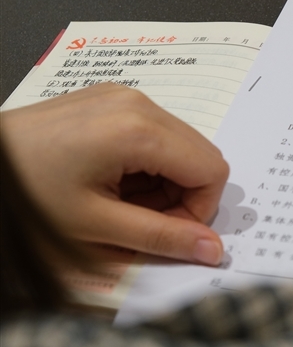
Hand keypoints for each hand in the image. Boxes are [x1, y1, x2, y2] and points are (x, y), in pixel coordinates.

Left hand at [0, 83, 228, 265]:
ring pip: (180, 145)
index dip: (198, 210)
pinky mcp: (112, 98)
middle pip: (200, 154)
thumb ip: (161, 238)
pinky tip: (112, 180)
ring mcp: (125, 96)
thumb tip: (212, 250)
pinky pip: (156, 132)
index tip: (166, 233)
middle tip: (140, 221)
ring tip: (119, 201)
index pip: (211, 171)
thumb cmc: (27, 194)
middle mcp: (139, 103)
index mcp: (139, 130)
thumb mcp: (95, 227)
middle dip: (182, 195)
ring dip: (164, 181)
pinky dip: (147, 164)